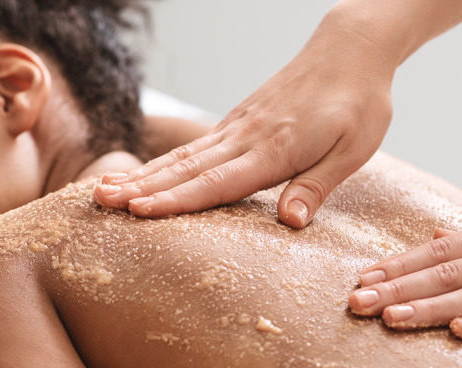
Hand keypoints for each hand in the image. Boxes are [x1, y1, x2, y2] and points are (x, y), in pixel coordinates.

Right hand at [94, 10, 394, 227]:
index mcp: (276, 148)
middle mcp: (248, 136)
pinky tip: (146, 172)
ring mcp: (239, 126)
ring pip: (184, 155)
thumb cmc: (359, 103)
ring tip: (106, 188)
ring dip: (144, 174)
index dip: (178, 199)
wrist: (351, 50)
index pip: (219, 181)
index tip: (139, 210)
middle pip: (188, 167)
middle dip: (143, 187)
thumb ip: (317, 186)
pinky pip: (195, 145)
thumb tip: (289, 222)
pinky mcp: (239, 121)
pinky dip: (165, 161)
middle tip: (101, 201)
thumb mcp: (353, 150)